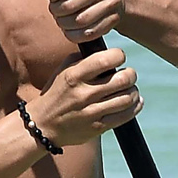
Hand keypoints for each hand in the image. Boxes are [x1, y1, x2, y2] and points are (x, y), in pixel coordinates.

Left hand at [24, 0, 124, 44]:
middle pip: (69, 6)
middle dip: (56, 11)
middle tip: (55, 10)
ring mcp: (111, 4)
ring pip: (78, 21)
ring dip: (64, 24)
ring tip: (62, 19)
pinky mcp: (113, 20)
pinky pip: (88, 34)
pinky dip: (74, 35)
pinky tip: (71, 29)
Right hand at [26, 47, 140, 147]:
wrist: (42, 126)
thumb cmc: (56, 94)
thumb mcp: (62, 72)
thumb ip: (82, 59)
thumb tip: (105, 50)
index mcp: (74, 75)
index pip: (106, 59)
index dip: (119, 55)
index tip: (118, 58)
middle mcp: (83, 93)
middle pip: (123, 79)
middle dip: (130, 74)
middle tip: (128, 75)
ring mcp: (91, 112)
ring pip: (127, 98)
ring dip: (133, 91)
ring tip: (129, 89)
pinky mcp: (98, 127)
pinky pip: (125, 116)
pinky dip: (135, 106)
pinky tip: (133, 102)